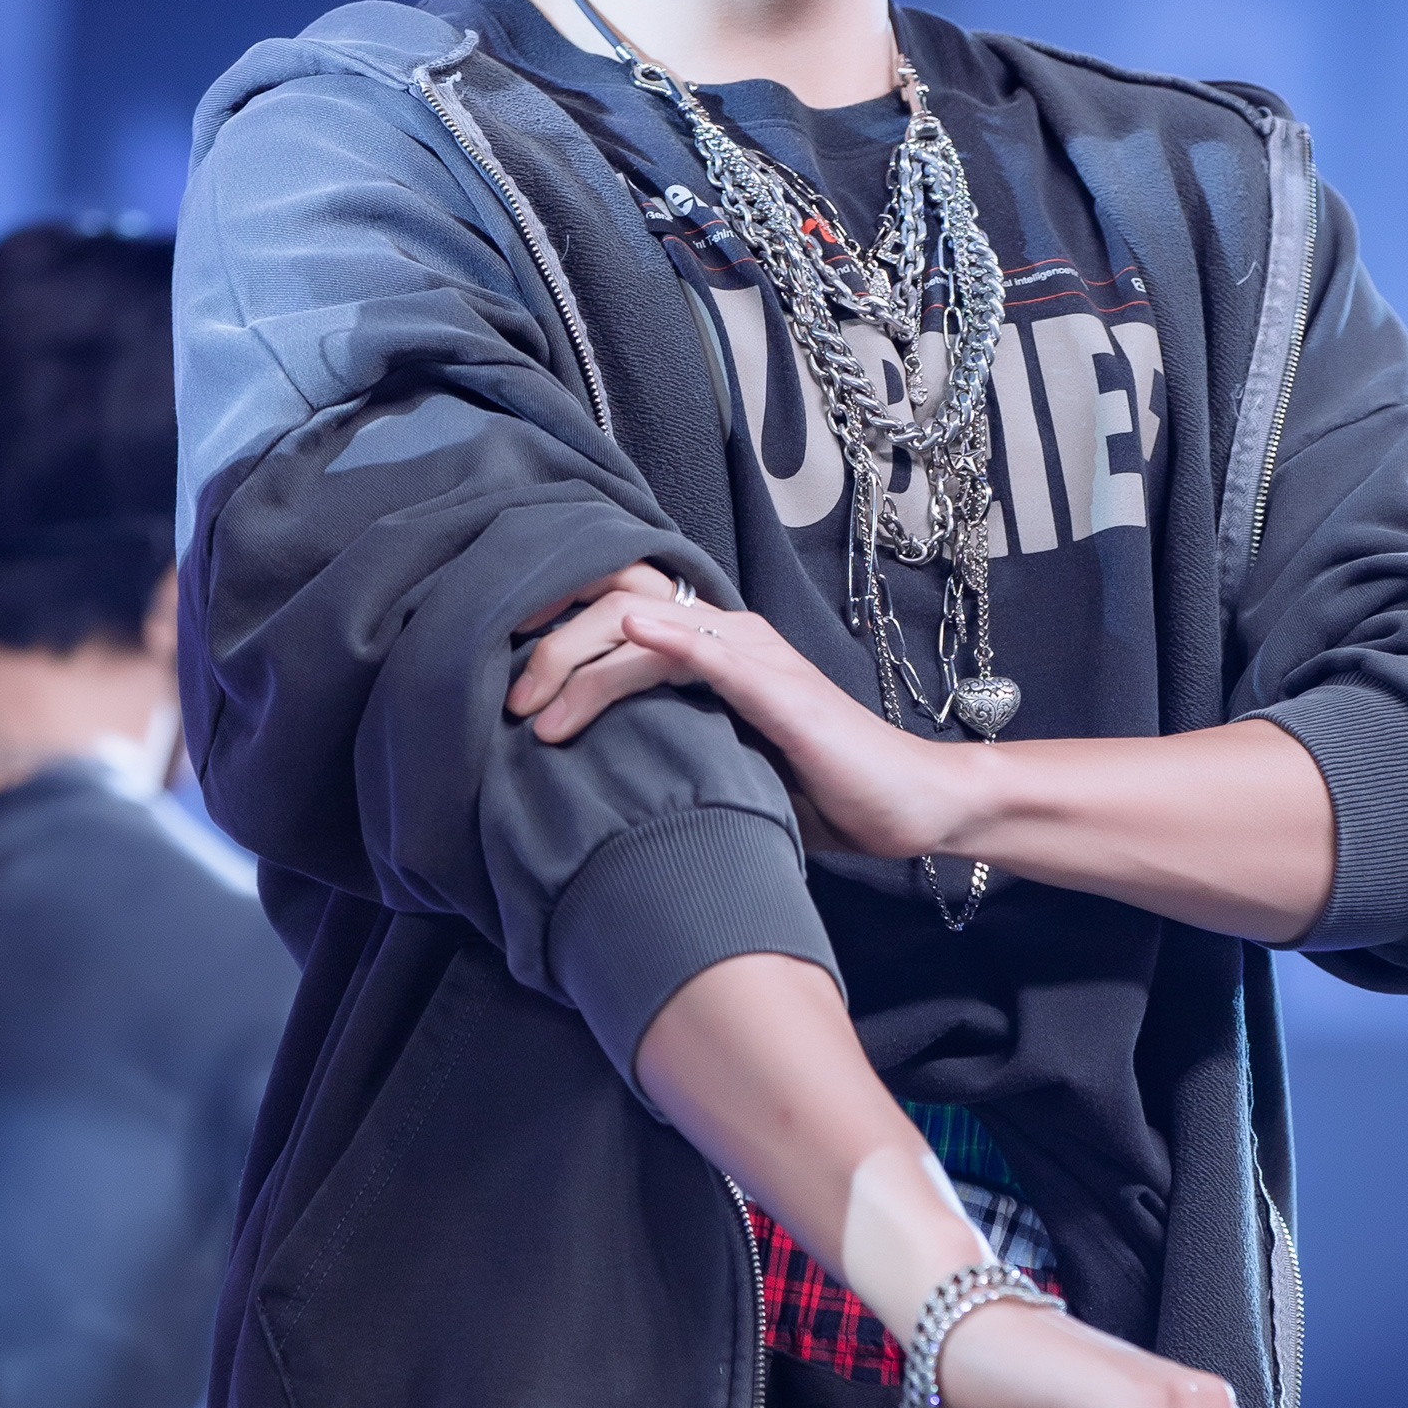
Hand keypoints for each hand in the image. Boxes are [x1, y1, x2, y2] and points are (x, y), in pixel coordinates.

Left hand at [511, 578, 964, 858]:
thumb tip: (583, 772)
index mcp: (714, 647)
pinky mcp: (784, 691)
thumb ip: (666, 745)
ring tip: (541, 710)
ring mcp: (759, 657)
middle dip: (553, 645)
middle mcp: (732, 636)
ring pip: (650, 624)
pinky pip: (717, 654)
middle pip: (619, 600)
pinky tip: (632, 634)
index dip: (555, 620)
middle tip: (513, 705)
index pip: (619, 604)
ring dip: (584, 662)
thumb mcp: (721, 762)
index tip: (502, 668)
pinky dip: (669, 640)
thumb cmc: (817, 789)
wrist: (905, 806)